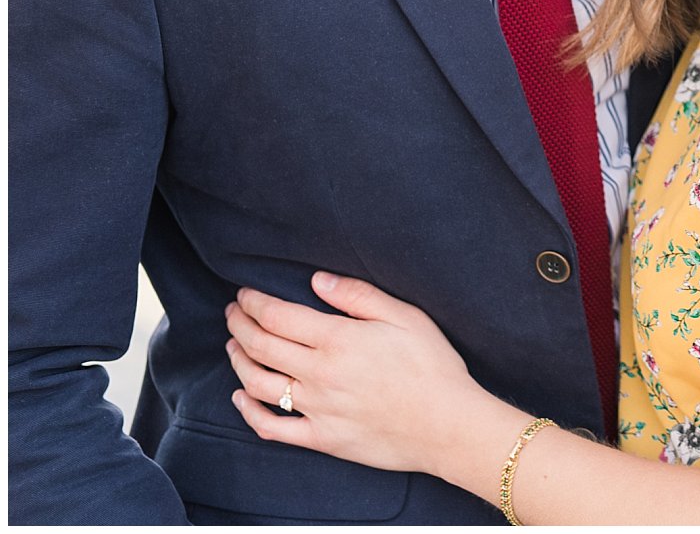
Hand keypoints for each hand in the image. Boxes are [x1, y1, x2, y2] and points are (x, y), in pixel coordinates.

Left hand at [225, 272, 499, 481]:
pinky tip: (241, 398)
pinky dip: (249, 411)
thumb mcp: (406, 317)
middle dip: (240, 325)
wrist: (447, 424)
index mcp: (338, 340)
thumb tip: (318, 281)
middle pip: (261, 346)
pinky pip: (272, 427)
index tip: (245, 295)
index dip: (254, 303)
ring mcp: (316, 409)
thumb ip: (359, 296)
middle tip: (233, 314)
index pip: (278, 317)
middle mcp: (319, 374)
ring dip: (238, 361)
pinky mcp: (320, 438)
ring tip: (233, 347)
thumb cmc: (433, 367)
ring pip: (258, 383)